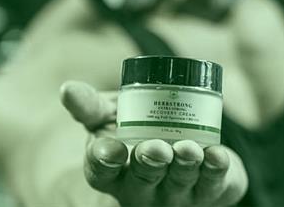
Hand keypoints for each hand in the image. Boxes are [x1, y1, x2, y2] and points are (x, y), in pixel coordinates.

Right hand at [60, 80, 247, 206]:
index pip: (102, 172)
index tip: (107, 148)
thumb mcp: (106, 116)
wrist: (173, 143)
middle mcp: (141, 189)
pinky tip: (217, 155)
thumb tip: (67, 88)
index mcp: (113, 170)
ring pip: (179, 184)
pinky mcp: (207, 190)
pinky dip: (215, 171)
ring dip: (184, 167)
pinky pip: (212, 185)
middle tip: (155, 148)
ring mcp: (174, 194)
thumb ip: (88, 105)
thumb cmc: (131, 130)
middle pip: (143, 181)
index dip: (104, 161)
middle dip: (149, 165)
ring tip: (188, 149)